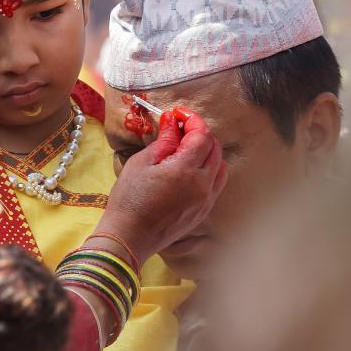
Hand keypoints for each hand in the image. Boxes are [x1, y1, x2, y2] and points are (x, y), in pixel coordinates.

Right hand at [94, 109, 227, 266]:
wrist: (129, 236)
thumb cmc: (130, 199)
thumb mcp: (141, 163)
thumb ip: (163, 141)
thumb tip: (173, 122)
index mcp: (186, 170)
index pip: (202, 135)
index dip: (192, 119)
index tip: (178, 114)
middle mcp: (203, 185)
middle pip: (215, 149)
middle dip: (200, 134)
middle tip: (180, 129)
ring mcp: (206, 200)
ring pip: (221, 167)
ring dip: (208, 153)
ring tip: (186, 150)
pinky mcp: (203, 212)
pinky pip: (217, 185)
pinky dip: (209, 171)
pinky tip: (191, 170)